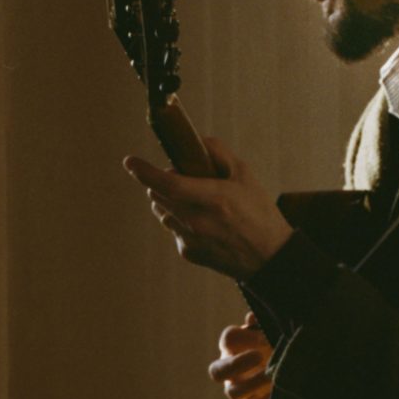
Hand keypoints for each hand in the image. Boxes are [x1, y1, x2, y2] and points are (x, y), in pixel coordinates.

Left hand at [122, 136, 295, 277]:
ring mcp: (190, 239)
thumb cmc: (260, 213)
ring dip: (169, 200)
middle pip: (158, 195)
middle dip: (160, 181)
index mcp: (214, 199)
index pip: (169, 183)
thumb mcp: (245, 175)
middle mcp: (198, 221)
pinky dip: (180, 219)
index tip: (129, 161)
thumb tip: (195, 141)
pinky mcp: (188, 252)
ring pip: (162, 212)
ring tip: (194, 199)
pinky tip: (203, 222)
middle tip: (181, 176)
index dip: (145, 171)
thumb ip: (218, 153)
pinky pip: (173, 228)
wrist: (269, 257)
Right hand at [211, 311, 272, 398]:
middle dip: (238, 363)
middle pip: (218, 371)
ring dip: (255, 383)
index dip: (245, 337)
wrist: (285, 371)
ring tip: (273, 375)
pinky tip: (280, 390)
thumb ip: (262, 324)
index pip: (228, 340)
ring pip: (234, 393)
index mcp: (231, 348)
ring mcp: (237, 391)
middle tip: (259, 357)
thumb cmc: (274, 345)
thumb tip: (253, 318)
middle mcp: (228, 370)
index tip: (265, 337)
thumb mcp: (270, 333)